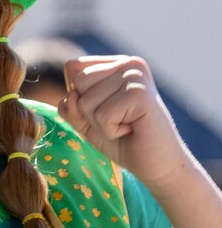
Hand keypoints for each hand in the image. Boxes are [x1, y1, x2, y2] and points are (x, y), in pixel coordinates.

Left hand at [57, 55, 190, 191]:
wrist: (156, 163)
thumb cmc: (122, 140)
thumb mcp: (86, 121)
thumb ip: (71, 105)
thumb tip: (72, 95)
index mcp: (115, 64)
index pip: (72, 68)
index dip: (79, 98)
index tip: (106, 110)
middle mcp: (128, 63)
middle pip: (78, 82)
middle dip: (89, 112)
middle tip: (118, 120)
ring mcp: (135, 76)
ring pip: (87, 101)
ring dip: (101, 124)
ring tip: (126, 125)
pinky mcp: (140, 94)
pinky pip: (102, 116)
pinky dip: (111, 131)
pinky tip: (132, 130)